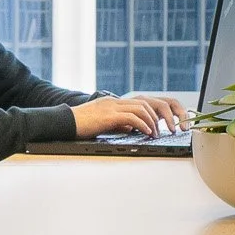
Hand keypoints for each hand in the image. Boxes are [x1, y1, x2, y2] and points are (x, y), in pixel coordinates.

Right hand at [70, 92, 188, 137]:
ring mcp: (113, 106)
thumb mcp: (103, 122)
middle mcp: (117, 101)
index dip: (157, 111)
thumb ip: (118, 122)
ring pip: (142, 108)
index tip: (165, 123)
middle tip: (169, 128)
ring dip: (154, 121)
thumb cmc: (81, 124)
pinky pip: (132, 117)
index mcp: (116, 102)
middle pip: (148, 102)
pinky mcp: (109, 115)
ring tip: (157, 134)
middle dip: (162, 114)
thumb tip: (131, 128)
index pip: (143, 102)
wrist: (64, 122)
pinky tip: (147, 133)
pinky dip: (143, 125)